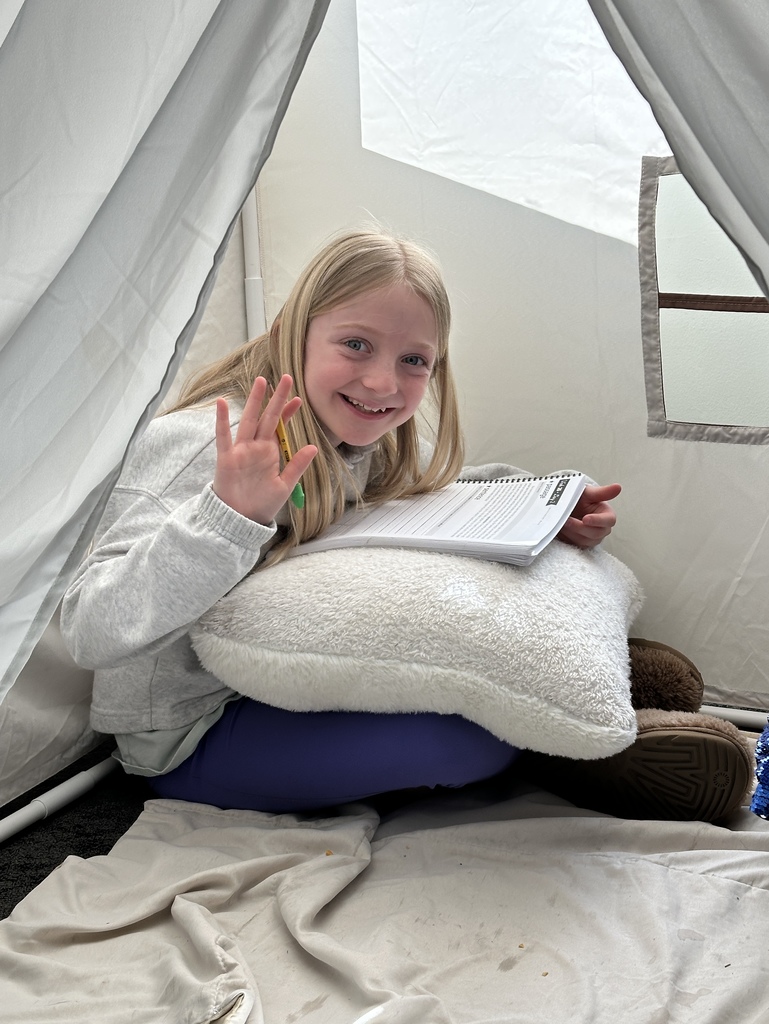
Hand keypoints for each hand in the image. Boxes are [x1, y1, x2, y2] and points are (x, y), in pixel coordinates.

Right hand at [212, 374, 316, 522]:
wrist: (240, 519)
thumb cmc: (262, 503)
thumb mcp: (285, 485)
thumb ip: (297, 465)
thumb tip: (313, 446)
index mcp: (270, 452)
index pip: (280, 427)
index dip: (288, 412)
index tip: (298, 398)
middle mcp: (256, 447)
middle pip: (267, 417)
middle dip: (275, 398)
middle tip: (285, 377)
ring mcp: (240, 450)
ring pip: (248, 420)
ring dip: (254, 401)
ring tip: (260, 381)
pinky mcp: (226, 458)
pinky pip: (223, 437)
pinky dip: (221, 420)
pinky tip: (221, 402)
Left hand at [557, 482, 620, 548]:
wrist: (569, 506)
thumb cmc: (582, 499)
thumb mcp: (590, 493)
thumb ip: (603, 492)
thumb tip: (618, 487)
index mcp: (608, 515)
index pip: (608, 521)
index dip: (597, 520)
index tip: (585, 518)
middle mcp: (603, 529)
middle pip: (595, 533)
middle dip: (579, 527)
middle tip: (567, 520)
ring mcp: (593, 538)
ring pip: (584, 540)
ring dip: (572, 532)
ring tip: (562, 523)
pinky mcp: (582, 543)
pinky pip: (576, 543)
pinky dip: (568, 536)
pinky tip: (561, 528)